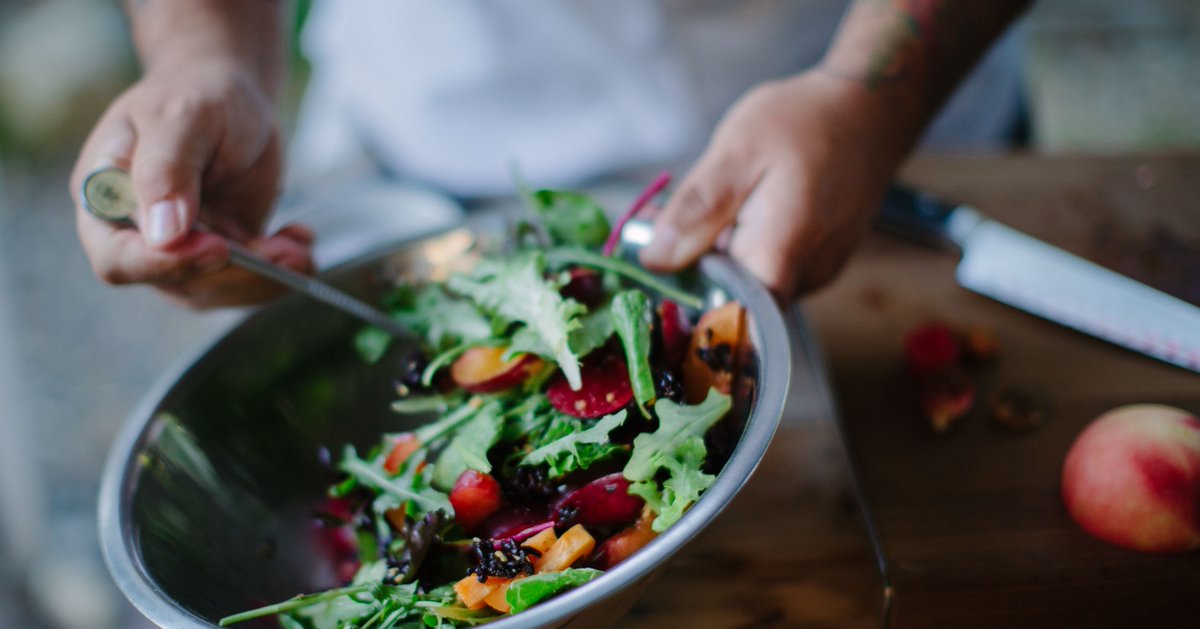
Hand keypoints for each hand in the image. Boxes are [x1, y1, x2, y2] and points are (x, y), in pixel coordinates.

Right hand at [69, 58, 311, 307]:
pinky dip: (282, 271)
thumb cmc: (194, 95)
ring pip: (219, 290)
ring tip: (300, 249)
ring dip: (265, 279)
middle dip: (235, 275)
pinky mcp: (222, 252)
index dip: (165, 266)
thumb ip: (166, 171)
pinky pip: (249, 280)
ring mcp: (182, 249)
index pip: (119, 260)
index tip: (218, 247)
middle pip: (177, 284)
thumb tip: (164, 235)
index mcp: (107, 201)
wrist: (229, 94)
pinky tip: (301, 240)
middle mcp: (138, 235)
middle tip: (285, 254)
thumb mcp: (181, 117)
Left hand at [639, 70, 918, 299]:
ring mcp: (816, 273)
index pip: (727, 315)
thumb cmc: (806, 122)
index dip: (688, 303)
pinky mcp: (819, 262)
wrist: (871, 107)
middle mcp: (805, 277)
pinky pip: (771, 267)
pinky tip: (742, 207)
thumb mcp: (736, 152)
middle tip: (674, 219)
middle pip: (735, 299)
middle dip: (697, 266)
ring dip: (721, 253)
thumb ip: (695, 211)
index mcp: (780, 255)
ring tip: (718, 201)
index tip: (661, 274)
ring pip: (751, 283)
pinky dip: (746, 245)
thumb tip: (655, 261)